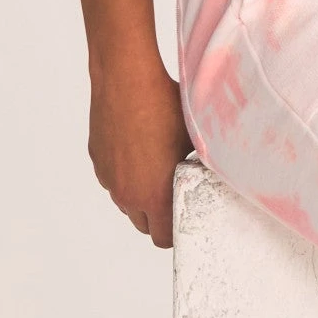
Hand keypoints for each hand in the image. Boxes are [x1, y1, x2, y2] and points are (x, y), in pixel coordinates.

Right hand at [87, 52, 193, 246]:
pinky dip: (126, 174)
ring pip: (127, 201)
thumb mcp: (196, 139)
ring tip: (158, 166)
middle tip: (176, 192)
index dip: (178, 229)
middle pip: (143, 225)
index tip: (187, 214)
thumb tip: (219, 177)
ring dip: (141, 194)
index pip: (164, 238)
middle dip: (159, 216)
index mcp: (153, 196)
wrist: (126, 79)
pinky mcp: (98, 161)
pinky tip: (140, 149)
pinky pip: (114, 179)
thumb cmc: (164, 106)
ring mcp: (109, 178)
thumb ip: (203, 168)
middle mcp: (127, 193)